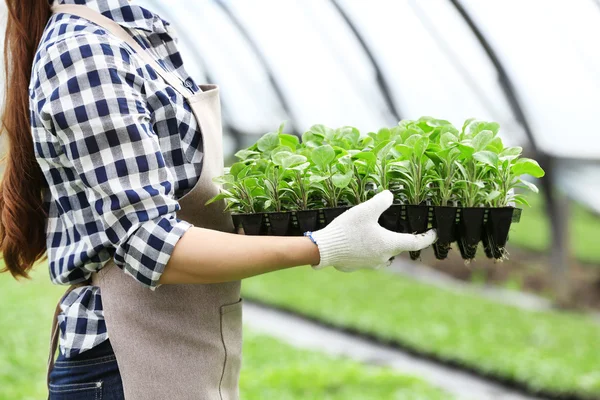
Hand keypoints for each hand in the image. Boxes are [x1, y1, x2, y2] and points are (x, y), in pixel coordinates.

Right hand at [308, 190, 436, 271]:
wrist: (324, 249)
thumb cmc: (347, 229)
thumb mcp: (366, 210)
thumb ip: (381, 201)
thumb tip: (390, 195)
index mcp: (389, 244)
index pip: (415, 243)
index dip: (427, 237)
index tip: (434, 233)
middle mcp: (383, 257)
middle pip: (397, 248)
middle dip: (399, 238)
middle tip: (397, 227)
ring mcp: (370, 264)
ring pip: (382, 253)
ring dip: (381, 244)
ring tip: (374, 233)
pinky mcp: (356, 266)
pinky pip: (366, 257)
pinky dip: (365, 249)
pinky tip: (356, 241)